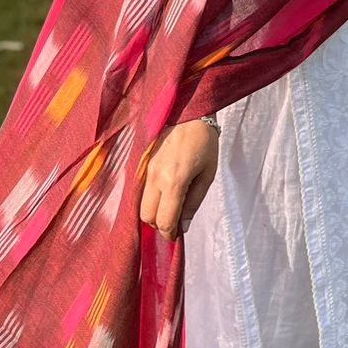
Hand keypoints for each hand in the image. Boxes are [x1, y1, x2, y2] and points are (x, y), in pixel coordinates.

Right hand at [139, 117, 218, 240]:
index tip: (176, 236)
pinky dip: (148, 198)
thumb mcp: (208, 174)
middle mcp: (154, 177)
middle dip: (159, 224)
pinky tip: (162, 193)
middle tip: (173, 220)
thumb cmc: (204, 142)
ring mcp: (145, 169)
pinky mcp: (141, 163)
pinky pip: (139, 190)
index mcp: (174, 181)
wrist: (189, 111)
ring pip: (139, 204)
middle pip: (146, 216)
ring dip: (152, 211)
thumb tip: (183, 225)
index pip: (164, 220)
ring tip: (169, 206)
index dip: (169, 233)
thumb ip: (194, 201)